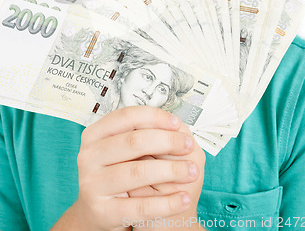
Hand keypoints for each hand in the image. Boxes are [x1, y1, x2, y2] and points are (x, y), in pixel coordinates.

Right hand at [73, 106, 201, 230]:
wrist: (96, 212)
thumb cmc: (115, 173)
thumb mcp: (120, 148)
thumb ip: (140, 132)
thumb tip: (175, 125)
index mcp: (94, 135)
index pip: (127, 117)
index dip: (155, 117)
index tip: (176, 123)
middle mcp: (88, 157)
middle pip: (134, 141)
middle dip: (168, 141)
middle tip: (188, 145)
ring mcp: (93, 185)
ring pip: (139, 172)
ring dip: (171, 170)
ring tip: (190, 171)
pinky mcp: (103, 212)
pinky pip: (141, 206)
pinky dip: (167, 203)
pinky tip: (183, 198)